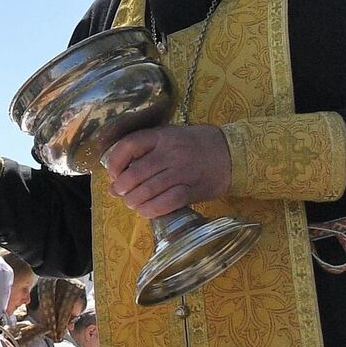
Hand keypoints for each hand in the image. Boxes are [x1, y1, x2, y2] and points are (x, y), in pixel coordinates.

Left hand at [101, 124, 230, 218]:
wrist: (233, 153)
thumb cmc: (197, 145)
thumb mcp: (171, 136)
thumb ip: (146, 151)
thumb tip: (116, 175)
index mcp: (163, 136)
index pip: (129, 145)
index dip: (114, 162)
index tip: (112, 173)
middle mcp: (171, 153)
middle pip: (135, 173)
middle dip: (121, 187)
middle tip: (119, 193)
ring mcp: (182, 172)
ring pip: (148, 190)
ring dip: (134, 201)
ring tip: (132, 203)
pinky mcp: (193, 189)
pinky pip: (166, 203)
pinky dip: (151, 210)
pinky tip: (145, 211)